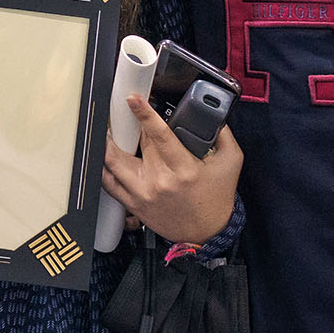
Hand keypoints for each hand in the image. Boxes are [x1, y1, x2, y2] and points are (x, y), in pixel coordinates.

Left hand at [101, 93, 241, 245]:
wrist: (207, 234)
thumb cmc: (217, 198)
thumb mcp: (230, 162)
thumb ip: (222, 134)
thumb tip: (211, 113)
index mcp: (183, 168)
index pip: (158, 135)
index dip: (143, 114)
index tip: (132, 98)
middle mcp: (159, 181)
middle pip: (133, 142)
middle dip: (129, 123)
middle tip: (125, 111)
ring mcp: (142, 193)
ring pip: (111, 162)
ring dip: (108, 142)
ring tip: (110, 129)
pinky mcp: (132, 204)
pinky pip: (108, 182)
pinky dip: (104, 166)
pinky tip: (107, 154)